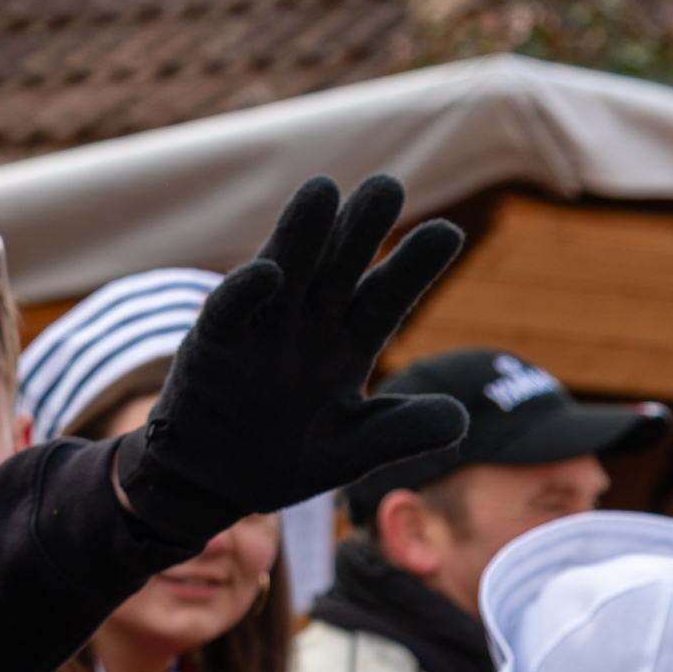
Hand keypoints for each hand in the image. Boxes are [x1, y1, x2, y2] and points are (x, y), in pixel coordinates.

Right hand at [115, 175, 467, 542]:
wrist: (214, 484)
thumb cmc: (286, 460)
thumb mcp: (353, 450)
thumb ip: (402, 431)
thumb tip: (459, 419)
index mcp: (350, 341)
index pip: (388, 293)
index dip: (415, 264)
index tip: (447, 233)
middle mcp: (309, 323)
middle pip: (341, 265)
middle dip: (361, 227)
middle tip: (386, 187)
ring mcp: (262, 328)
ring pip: (286, 269)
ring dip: (301, 232)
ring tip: (322, 189)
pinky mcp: (214, 344)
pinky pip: (230, 310)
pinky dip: (245, 290)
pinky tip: (268, 272)